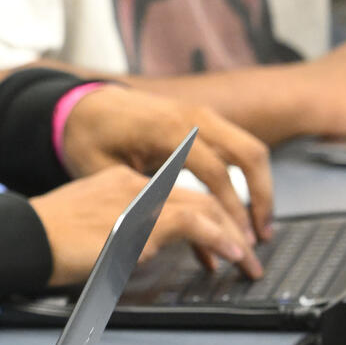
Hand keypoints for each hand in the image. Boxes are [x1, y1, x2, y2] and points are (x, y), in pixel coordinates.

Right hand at [30, 164, 260, 286]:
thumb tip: (137, 253)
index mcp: (119, 181)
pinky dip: (218, 239)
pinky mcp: (138, 219)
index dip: (203, 218)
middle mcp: (133, 184)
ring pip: (201, 207)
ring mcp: (137, 199)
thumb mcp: (88, 232)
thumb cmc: (42, 242)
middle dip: (227, 225)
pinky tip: (231, 254)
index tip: (218, 242)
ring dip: (231, 236)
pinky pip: (191, 224)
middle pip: (195, 197)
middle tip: (246, 251)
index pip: (174, 195)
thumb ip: (118, 234)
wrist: (21, 238)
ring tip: (247, 260)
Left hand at [57, 84, 275, 242]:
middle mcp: (191, 117)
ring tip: (259, 227)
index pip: (216, 171)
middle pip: (248, 154)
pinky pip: (235, 147)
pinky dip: (245, 176)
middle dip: (262, 197)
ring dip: (260, 187)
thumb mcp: (105, 171)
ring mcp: (199, 115)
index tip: (241, 239)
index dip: (231, 208)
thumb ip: (141, 197)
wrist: (83, 104)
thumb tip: (172, 233)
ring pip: (248, 148)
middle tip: (262, 236)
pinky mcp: (201, 121)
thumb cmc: (89, 137)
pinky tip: (242, 207)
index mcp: (167, 129)